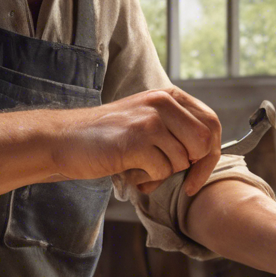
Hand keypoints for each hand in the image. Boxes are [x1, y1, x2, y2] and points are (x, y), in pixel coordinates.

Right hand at [52, 88, 221, 195]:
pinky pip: (162, 171)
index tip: (198, 174)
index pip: (211, 123)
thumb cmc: (107, 135)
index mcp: (168, 96)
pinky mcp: (136, 141)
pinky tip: (134, 175)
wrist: (64, 139)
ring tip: (142, 172)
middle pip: (204, 143)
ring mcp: (149, 120)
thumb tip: (209, 150)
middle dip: (194, 168)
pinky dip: (149, 181)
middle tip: (173, 178)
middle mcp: (162, 102)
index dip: (211, 154)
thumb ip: (175, 126)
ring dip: (164, 175)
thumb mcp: (145, 118)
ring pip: (182, 161)